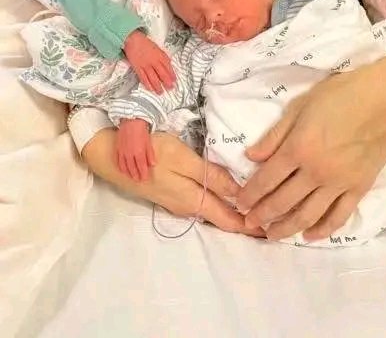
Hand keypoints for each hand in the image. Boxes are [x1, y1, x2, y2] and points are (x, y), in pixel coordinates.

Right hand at [83, 129, 264, 235]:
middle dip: (247, 223)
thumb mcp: (184, 161)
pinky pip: (203, 203)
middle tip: (272, 224)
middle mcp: (188, 206)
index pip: (229, 220)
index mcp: (194, 201)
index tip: (273, 232)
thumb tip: (240, 194)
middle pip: (223, 218)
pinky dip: (220, 205)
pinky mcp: (171, 192)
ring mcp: (178, 201)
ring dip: (234, 214)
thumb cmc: (152, 153)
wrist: (111, 155)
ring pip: (213, 211)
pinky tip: (228, 198)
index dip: (251, 227)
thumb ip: (212, 177)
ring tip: (257, 211)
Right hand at [117, 118, 154, 180]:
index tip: (144, 179)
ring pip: (124, 166)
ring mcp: (122, 152)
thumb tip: (153, 164)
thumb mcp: (148, 142)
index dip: (143, 173)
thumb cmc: (141, 130)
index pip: (141, 166)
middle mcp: (130, 154)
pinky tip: (122, 170)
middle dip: (136, 175)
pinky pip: (118, 160)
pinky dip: (120, 166)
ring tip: (131, 177)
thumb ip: (150, 154)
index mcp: (138, 152)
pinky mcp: (118, 148)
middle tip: (138, 180)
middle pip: (132, 168)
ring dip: (128, 173)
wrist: (131, 121)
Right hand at [124, 30, 175, 93]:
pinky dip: (147, 84)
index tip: (174, 80)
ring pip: (153, 78)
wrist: (133, 40)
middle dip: (167, 83)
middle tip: (170, 88)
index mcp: (160, 56)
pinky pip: (143, 78)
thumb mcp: (157, 48)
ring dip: (158, 86)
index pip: (168, 67)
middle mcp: (154, 62)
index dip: (172, 75)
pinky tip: (150, 89)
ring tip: (161, 92)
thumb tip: (168, 64)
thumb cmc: (145, 43)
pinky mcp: (138, 68)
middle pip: (162, 74)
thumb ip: (163, 57)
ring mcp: (146, 65)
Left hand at [236, 52, 385, 240]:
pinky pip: (339, 216)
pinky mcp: (359, 188)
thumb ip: (275, 134)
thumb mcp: (301, 105)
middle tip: (249, 223)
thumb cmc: (341, 94)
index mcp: (298, 148)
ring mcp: (339, 183)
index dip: (250, 194)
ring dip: (287, 228)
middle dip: (262, 215)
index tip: (240, 204)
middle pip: (283, 201)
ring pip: (308, 215)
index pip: (266, 179)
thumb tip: (250, 156)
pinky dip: (323, 229)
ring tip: (272, 235)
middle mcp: (316, 172)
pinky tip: (310, 235)